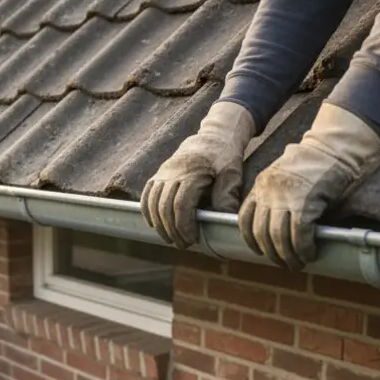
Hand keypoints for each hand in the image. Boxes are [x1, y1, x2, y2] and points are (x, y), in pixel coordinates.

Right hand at [140, 101, 255, 248]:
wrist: (214, 135)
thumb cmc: (225, 157)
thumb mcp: (232, 173)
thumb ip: (227, 195)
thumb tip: (222, 218)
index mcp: (192, 172)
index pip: (180, 204)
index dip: (183, 225)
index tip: (192, 238)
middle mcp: (173, 172)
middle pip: (164, 207)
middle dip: (172, 230)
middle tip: (183, 244)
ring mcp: (164, 172)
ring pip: (152, 203)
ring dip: (159, 224)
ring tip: (170, 238)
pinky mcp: (159, 173)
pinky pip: (146, 194)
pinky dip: (147, 211)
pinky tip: (154, 224)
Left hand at [239, 103, 379, 269]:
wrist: (333, 147)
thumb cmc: (313, 162)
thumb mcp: (284, 177)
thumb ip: (276, 197)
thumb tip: (276, 228)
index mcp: (260, 185)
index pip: (244, 218)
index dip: (250, 240)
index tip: (259, 251)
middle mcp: (268, 192)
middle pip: (261, 233)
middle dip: (271, 253)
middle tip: (283, 262)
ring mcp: (285, 198)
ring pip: (279, 238)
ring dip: (288, 256)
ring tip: (297, 264)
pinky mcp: (305, 204)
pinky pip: (300, 236)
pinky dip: (304, 249)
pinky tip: (310, 254)